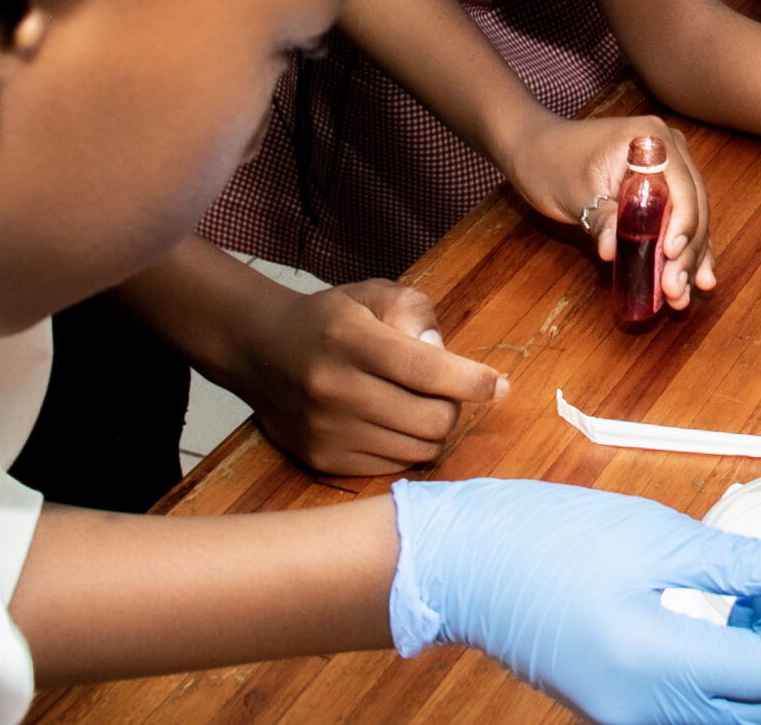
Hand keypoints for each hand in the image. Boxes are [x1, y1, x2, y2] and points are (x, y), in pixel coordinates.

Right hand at [235, 279, 504, 474]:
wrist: (261, 352)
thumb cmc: (331, 321)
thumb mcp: (373, 294)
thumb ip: (415, 312)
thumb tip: (443, 355)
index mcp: (349, 338)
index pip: (424, 370)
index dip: (470, 381)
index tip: (498, 385)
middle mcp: (333, 387)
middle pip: (430, 419)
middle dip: (453, 406)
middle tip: (445, 390)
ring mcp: (325, 429)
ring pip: (417, 448)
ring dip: (431, 428)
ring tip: (416, 403)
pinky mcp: (322, 459)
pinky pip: (393, 466)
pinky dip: (406, 447)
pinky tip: (392, 422)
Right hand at [389, 478, 760, 724]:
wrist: (469, 565)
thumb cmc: (544, 540)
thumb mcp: (657, 537)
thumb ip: (742, 563)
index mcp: (654, 664)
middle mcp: (644, 709)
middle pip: (760, 708)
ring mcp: (629, 717)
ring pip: (733, 717)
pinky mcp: (621, 709)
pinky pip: (698, 709)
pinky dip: (733, 672)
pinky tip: (738, 615)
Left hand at [503, 113, 714, 307]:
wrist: (534, 148)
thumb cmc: (550, 162)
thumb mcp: (574, 192)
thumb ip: (601, 219)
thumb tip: (615, 251)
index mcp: (651, 140)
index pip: (680, 186)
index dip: (682, 223)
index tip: (671, 255)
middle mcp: (670, 150)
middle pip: (691, 206)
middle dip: (686, 251)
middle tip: (675, 289)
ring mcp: (669, 169)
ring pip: (690, 218)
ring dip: (689, 258)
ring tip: (681, 296)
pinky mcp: (661, 189)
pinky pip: (679, 220)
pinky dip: (685, 250)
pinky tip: (696, 279)